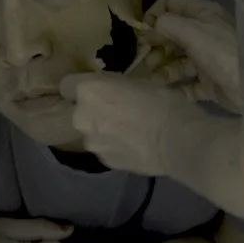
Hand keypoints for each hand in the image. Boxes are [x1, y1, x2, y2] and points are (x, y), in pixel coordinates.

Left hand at [59, 70, 209, 177]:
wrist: (176, 140)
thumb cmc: (162, 102)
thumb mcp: (138, 81)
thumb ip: (115, 88)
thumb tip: (112, 94)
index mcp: (88, 91)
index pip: (67, 85)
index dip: (81, 86)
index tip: (95, 89)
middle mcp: (81, 117)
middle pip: (78, 111)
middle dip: (93, 111)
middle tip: (118, 111)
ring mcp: (91, 142)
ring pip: (91, 132)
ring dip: (103, 131)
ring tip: (129, 132)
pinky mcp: (104, 161)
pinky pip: (104, 149)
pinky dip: (114, 147)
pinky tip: (134, 146)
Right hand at [139, 0, 240, 112]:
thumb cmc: (222, 52)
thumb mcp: (193, 31)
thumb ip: (168, 24)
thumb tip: (152, 25)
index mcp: (203, 14)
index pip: (171, 5)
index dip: (154, 15)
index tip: (142, 32)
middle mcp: (204, 34)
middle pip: (172, 35)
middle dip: (156, 45)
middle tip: (146, 58)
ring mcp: (207, 59)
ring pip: (178, 61)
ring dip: (163, 68)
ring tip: (155, 78)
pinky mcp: (210, 82)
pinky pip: (188, 84)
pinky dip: (177, 88)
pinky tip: (168, 91)